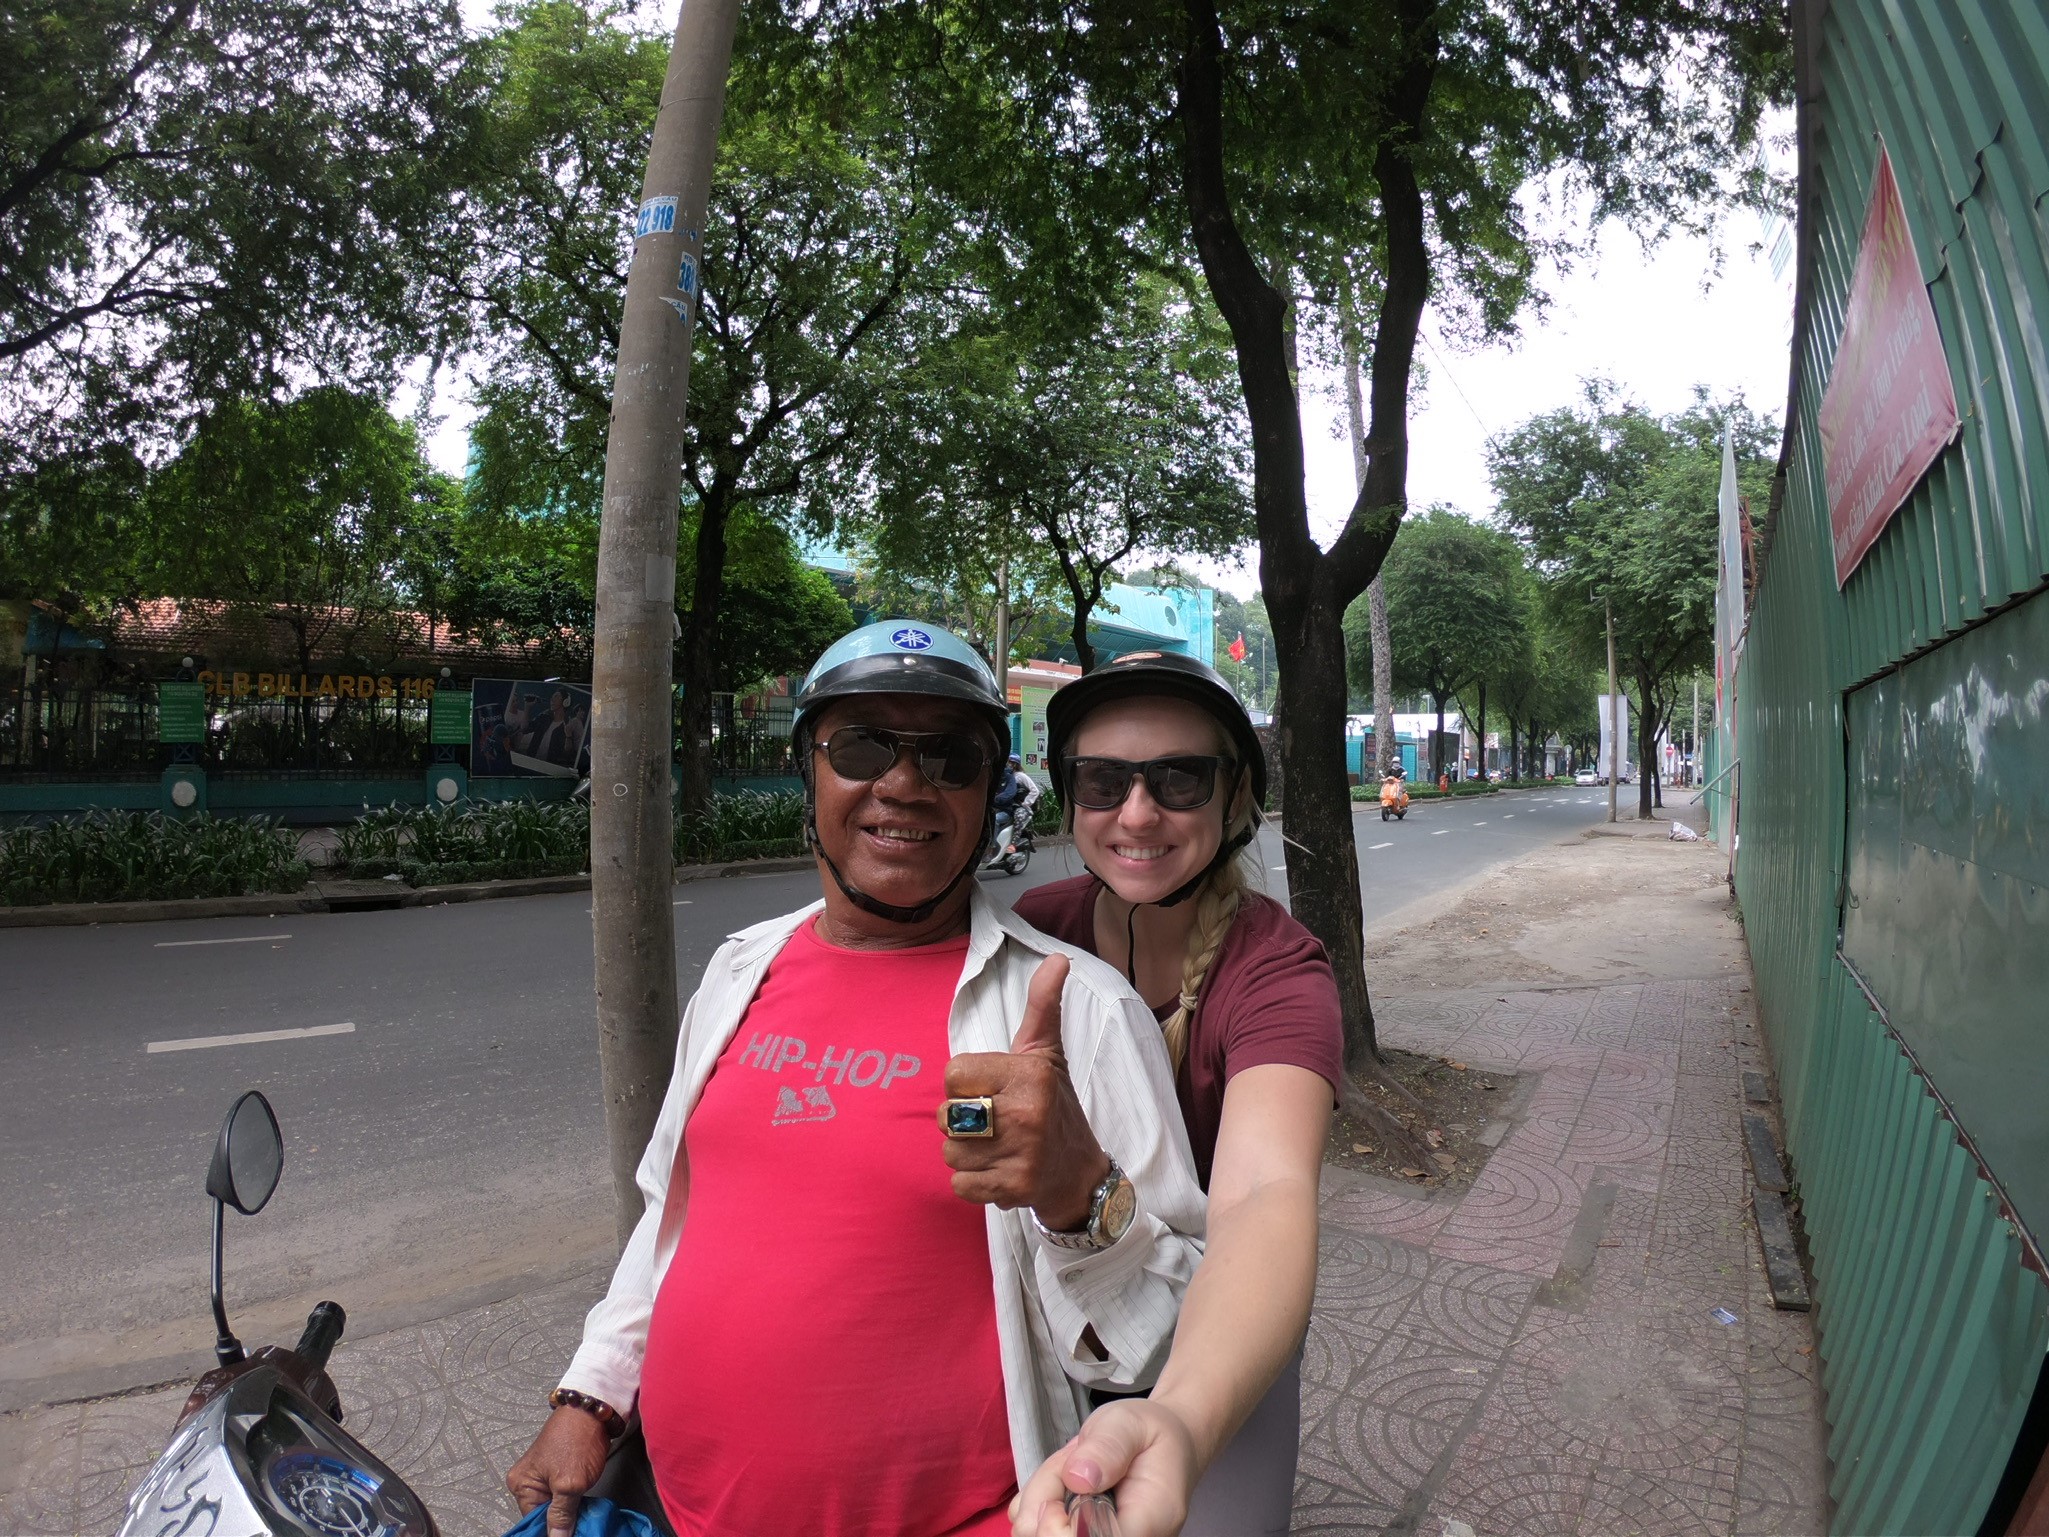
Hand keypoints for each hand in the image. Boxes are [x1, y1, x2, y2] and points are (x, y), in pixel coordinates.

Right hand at [506, 1406, 610, 1536]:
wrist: (594, 1411)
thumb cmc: (578, 1438)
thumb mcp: (570, 1483)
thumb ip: (562, 1514)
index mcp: (522, 1484)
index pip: (532, 1521)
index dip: (550, 1530)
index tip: (567, 1534)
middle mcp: (528, 1481)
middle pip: (542, 1516)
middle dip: (560, 1524)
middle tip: (578, 1527)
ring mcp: (544, 1476)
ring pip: (554, 1508)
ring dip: (568, 1515)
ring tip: (581, 1518)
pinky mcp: (559, 1472)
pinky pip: (562, 1497)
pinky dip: (572, 1505)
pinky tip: (582, 1508)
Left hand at [941, 955, 1106, 1229]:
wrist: (1079, 1173)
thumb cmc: (1055, 1105)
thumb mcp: (1047, 1053)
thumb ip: (1042, 1005)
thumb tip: (1059, 958)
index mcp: (1029, 1073)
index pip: (952, 1074)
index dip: (965, 1085)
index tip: (993, 1091)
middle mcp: (1027, 1111)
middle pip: (945, 1115)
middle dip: (961, 1123)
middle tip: (995, 1124)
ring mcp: (1022, 1153)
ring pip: (949, 1152)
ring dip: (966, 1154)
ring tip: (997, 1148)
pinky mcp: (1014, 1188)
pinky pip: (959, 1185)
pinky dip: (972, 1183)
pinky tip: (998, 1172)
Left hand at [1009, 1399, 1198, 1536]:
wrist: (1158, 1443)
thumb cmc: (1147, 1432)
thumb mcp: (1129, 1423)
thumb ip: (1107, 1446)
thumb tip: (1078, 1478)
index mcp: (1149, 1520)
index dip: (1062, 1528)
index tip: (1064, 1483)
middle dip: (1042, 1504)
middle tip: (1064, 1464)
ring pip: (1040, 1536)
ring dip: (1038, 1497)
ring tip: (1066, 1465)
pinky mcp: (1080, 1536)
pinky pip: (1036, 1530)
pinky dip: (1033, 1502)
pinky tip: (1058, 1479)